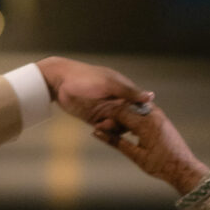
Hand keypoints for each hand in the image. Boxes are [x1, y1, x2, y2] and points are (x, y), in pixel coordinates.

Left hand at [37, 57, 154, 125]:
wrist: (58, 81)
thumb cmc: (84, 77)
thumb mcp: (109, 84)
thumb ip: (128, 92)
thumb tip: (151, 96)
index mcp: (124, 90)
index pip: (139, 105)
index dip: (142, 115)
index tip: (141, 124)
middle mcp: (117, 101)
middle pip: (130, 118)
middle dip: (126, 124)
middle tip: (115, 124)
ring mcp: (106, 110)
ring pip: (118, 125)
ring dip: (114, 128)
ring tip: (103, 125)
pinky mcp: (95, 117)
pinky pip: (105, 128)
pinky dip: (105, 131)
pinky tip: (98, 128)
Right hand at [89, 98, 209, 194]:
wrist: (184, 167)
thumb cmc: (160, 165)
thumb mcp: (135, 156)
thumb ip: (116, 142)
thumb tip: (97, 133)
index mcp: (145, 124)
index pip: (119, 111)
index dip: (105, 115)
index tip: (93, 119)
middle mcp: (153, 115)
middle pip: (126, 106)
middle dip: (112, 112)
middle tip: (99, 118)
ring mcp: (158, 115)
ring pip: (135, 107)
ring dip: (122, 113)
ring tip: (109, 121)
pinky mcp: (161, 118)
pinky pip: (143, 111)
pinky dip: (132, 116)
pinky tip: (125, 124)